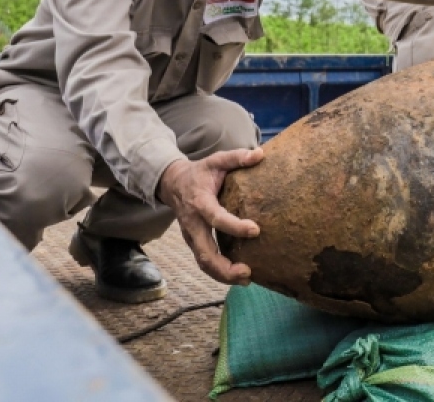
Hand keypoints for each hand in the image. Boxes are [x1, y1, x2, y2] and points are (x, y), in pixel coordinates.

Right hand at [157, 148, 263, 283]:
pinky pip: (204, 262)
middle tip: (248, 271)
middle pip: (205, 252)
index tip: (255, 230)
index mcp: (200, 203)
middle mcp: (193, 224)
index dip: (234, 226)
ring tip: (246, 279)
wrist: (173, 183)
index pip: (216, 218)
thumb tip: (260, 154)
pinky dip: (219, 273)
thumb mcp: (216, 160)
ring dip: (223, 275)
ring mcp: (191, 236)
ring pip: (203, 262)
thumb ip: (237, 157)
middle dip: (225, 266)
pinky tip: (239, 276)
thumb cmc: (200, 173)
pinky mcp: (194, 243)